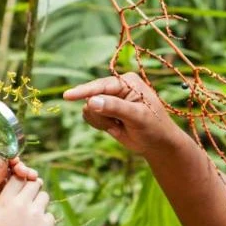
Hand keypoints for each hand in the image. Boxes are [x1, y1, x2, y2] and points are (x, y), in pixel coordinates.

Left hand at [0, 153, 38, 225]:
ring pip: (17, 176)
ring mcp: (2, 188)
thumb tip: (4, 159)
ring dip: (26, 175)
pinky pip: (20, 189)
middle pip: (9, 165)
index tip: (15, 159)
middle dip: (19, 166)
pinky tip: (34, 186)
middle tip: (25, 171)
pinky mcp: (9, 199)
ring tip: (32, 177)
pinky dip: (27, 185)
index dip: (6, 155)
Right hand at [0, 176, 53, 225]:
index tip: (21, 183)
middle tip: (30, 196)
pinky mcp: (47, 224)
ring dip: (39, 202)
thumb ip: (1, 202)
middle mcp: (21, 204)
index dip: (20, 179)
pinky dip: (44, 220)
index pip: (17, 177)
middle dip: (33, 187)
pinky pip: (49, 214)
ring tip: (32, 215)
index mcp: (5, 202)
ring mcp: (36, 214)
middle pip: (34, 183)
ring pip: (44, 196)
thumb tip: (11, 190)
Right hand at [62, 73, 185, 156]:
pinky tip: (115, 128)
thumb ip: (115, 107)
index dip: (84, 91)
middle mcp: (116, 87)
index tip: (67, 96)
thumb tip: (91, 101)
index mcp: (127, 82)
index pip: (101, 85)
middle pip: (92, 98)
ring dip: (101, 122)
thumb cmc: (153, 127)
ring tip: (118, 126)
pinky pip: (90, 117)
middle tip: (117, 124)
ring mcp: (109, 99)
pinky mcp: (104, 111)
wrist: (158, 143)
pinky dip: (99, 125)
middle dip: (101, 115)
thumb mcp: (137, 117)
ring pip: (89, 109)